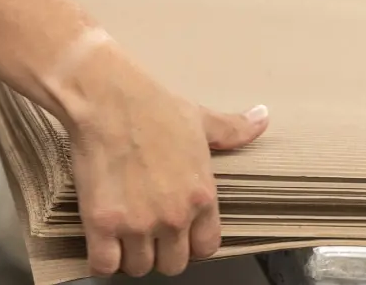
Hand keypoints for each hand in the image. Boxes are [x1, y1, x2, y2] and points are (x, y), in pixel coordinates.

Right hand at [60, 43, 269, 277]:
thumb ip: (233, 130)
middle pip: (173, 264)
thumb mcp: (201, 120)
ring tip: (123, 235)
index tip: (178, 232)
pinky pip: (104, 266)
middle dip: (161, 252)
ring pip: (139, 267)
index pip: (207, 248)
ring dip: (130, 256)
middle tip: (148, 233)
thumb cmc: (155, 107)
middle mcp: (174, 216)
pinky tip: (102, 241)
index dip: (192, 243)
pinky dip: (102, 259)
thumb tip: (263, 116)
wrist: (109, 99)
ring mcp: (138, 223)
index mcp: (202, 196)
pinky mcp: (102, 224)